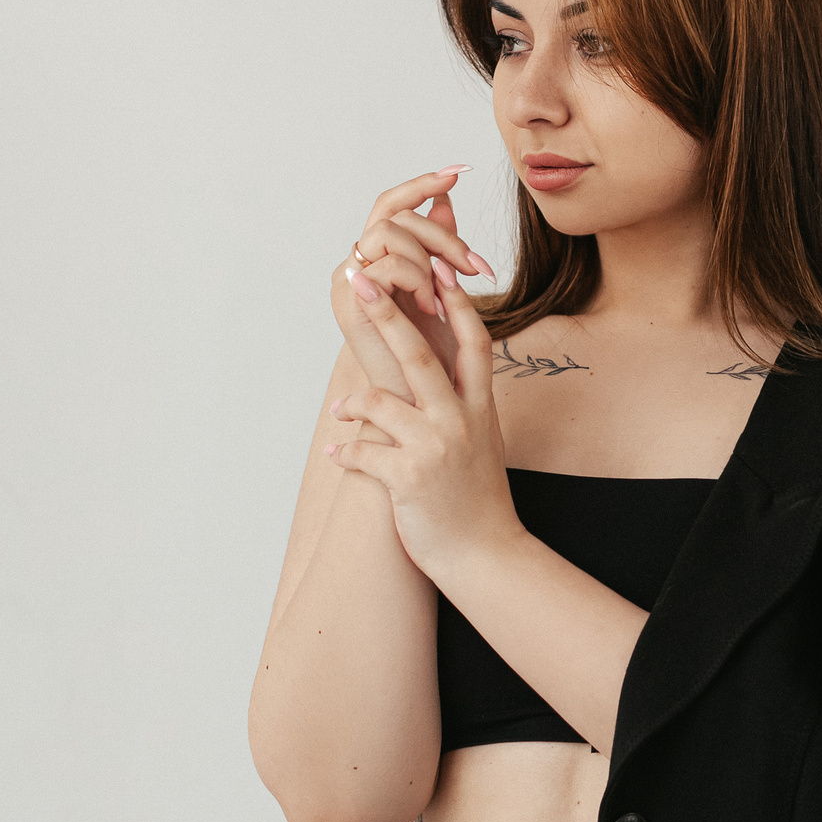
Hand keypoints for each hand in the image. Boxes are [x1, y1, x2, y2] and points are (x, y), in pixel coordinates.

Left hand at [324, 251, 519, 586]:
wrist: (485, 555)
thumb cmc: (477, 496)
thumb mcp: (483, 439)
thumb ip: (465, 401)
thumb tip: (448, 367)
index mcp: (480, 406)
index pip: (473, 341)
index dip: (456, 303)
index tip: (436, 266)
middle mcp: (460, 420)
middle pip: (421, 355)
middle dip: (388, 314)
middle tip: (361, 279)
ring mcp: (435, 448)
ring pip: (382, 403)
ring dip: (353, 402)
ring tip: (339, 408)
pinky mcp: (409, 479)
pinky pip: (363, 452)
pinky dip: (345, 451)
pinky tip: (336, 454)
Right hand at [332, 168, 494, 387]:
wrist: (422, 412)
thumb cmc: (437, 361)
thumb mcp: (447, 295)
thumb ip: (442, 248)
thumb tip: (446, 200)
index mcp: (379, 260)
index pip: (393, 203)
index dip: (423, 184)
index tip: (461, 170)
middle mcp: (358, 266)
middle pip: (395, 212)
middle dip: (443, 235)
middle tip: (477, 267)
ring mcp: (349, 284)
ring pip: (390, 233)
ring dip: (430, 259)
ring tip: (445, 297)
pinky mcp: (348, 305)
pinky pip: (386, 264)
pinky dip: (416, 280)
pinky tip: (429, 307)